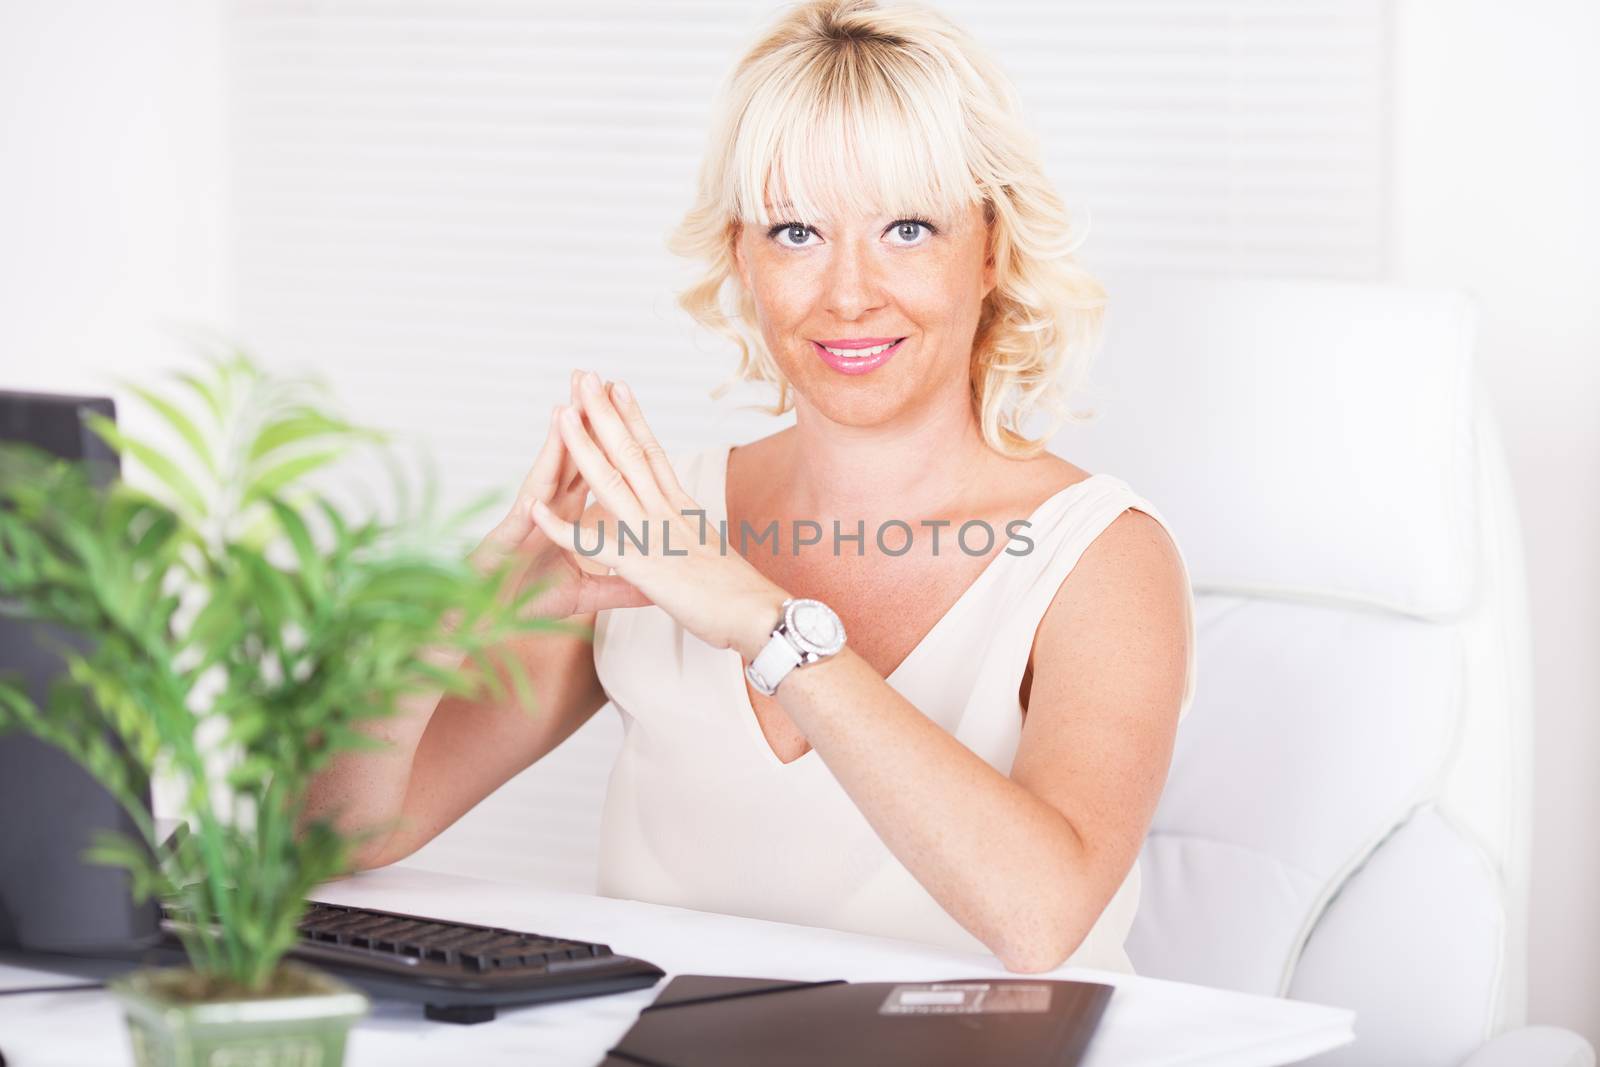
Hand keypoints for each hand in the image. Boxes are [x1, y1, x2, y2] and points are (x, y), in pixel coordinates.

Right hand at [467, 373, 652, 618]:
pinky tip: (556, 434)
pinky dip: (545, 467)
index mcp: (569, 516)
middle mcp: (551, 506)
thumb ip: (620, 585)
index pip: (597, 471)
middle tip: (603, 379)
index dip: (614, 443)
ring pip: (554, 463)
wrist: (487, 623)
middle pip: (577, 454)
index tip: (634, 414)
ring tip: (575, 394)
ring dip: (566, 428)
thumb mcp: (586, 594)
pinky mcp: (515, 524)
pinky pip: (535, 490)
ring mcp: (532, 511)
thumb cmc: (525, 601)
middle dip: (589, 418)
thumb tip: (654, 585)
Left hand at [528, 369, 788, 656]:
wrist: (764, 616)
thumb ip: (698, 543)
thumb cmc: (747, 598)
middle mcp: (669, 514)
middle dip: (606, 412)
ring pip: (611, 481)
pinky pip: (594, 544)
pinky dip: (562, 528)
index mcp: (685, 511)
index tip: (619, 389)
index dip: (634, 420)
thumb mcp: (718, 559)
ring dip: (583, 446)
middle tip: (587, 376)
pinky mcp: (644, 568)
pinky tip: (535, 510)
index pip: (654, 454)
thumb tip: (695, 539)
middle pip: (632, 452)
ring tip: (561, 412)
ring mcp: (655, 537)